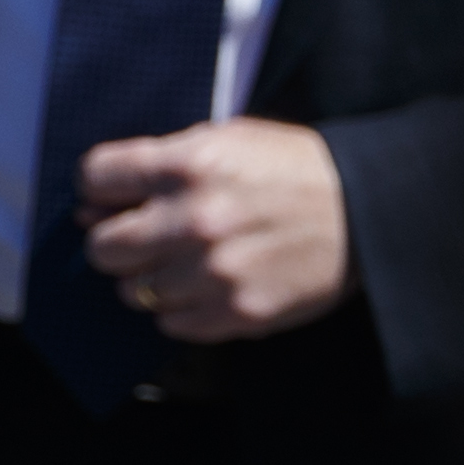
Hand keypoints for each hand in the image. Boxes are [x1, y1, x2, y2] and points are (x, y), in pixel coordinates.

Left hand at [76, 118, 353, 341]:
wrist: (371, 210)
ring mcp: (214, 270)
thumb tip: (92, 205)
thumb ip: (160, 164)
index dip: (99, 188)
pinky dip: (183, 309)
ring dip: (152, 279)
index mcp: (189, 163)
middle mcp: (194, 218)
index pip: (95, 176)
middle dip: (117, 241)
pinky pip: (172, 324)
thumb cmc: (293, 169)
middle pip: (102, 246)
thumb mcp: (229, 140)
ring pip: (133, 291)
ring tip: (188, 262)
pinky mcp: (237, 311)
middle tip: (146, 238)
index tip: (112, 195)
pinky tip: (210, 286)